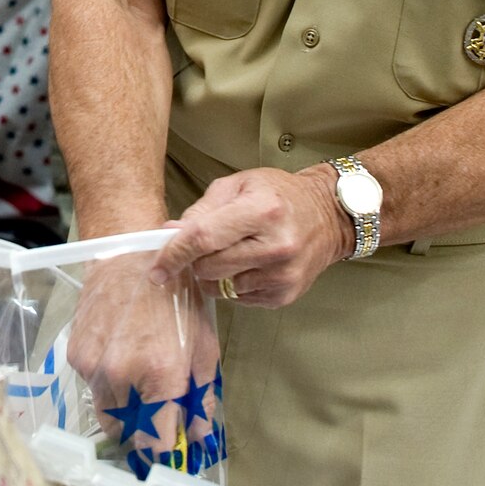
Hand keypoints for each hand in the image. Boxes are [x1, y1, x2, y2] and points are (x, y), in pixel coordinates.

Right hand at [66, 253, 221, 467]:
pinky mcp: (76, 355)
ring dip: (123, 408)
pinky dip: (105, 383)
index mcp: (160, 374)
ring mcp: (94, 366)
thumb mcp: (203, 344)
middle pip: (126, 432)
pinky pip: (91, 386)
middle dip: (142, 429)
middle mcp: (121, 375)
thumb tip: (199, 435)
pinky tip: (120, 356)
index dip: (164, 448)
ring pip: (105, 412)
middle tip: (154, 412)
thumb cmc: (175, 297)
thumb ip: (201, 396)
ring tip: (138, 379)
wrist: (131, 256)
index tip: (169, 444)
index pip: (155, 442)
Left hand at [148, 166, 350, 307]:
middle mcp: (275, 246)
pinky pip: (239, 299)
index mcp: (261, 211)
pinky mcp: (284, 295)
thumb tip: (168, 234)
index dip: (174, 254)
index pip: (203, 238)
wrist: (328, 215)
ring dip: (215, 274)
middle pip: (208, 268)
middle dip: (195, 260)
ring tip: (233, 252)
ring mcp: (282, 275)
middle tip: (203, 247)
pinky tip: (249, 264)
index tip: (156, 269)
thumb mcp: (238, 186)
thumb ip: (201, 210)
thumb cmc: (278, 195)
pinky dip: (235, 284)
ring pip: (220, 287)